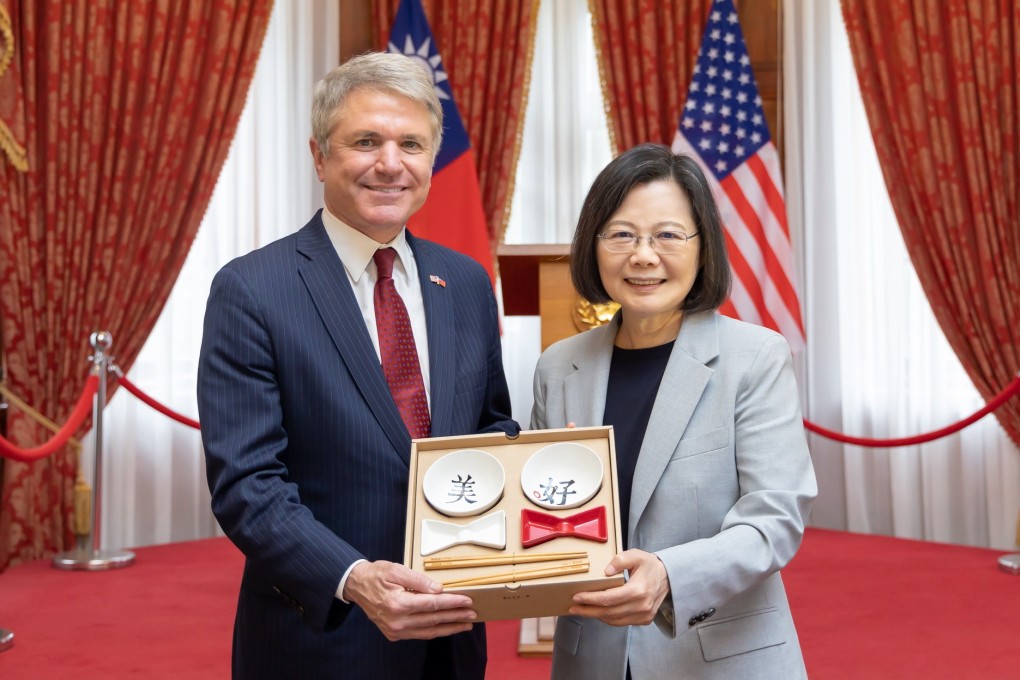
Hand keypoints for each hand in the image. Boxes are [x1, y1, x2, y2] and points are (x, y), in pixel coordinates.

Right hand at [343, 560, 476, 640]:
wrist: (356, 586)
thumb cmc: (376, 575)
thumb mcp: (396, 570)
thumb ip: (419, 580)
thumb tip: (439, 589)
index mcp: (397, 603)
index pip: (432, 604)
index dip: (452, 602)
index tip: (467, 600)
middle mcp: (397, 621)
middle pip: (433, 619)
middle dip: (455, 616)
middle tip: (472, 613)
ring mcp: (395, 630)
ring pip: (428, 631)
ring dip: (449, 628)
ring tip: (465, 624)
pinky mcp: (394, 634)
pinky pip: (419, 634)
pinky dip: (434, 631)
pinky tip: (446, 627)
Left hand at [568, 549, 668, 626]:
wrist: (668, 577)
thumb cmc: (649, 565)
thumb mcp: (636, 555)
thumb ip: (620, 560)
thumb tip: (605, 571)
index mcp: (638, 590)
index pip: (609, 598)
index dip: (591, 599)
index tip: (576, 597)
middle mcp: (641, 606)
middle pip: (609, 612)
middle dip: (588, 610)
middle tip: (573, 607)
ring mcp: (644, 615)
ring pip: (614, 620)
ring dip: (596, 616)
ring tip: (582, 610)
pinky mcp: (644, 620)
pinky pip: (621, 622)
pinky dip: (608, 618)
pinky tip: (598, 612)